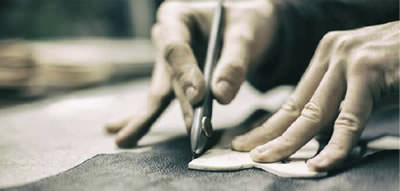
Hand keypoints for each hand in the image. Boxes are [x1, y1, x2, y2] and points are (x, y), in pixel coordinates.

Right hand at [105, 0, 277, 147]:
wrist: (242, 25)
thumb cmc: (244, 21)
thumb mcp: (245, 33)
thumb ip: (235, 61)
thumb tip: (221, 96)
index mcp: (177, 17)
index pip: (175, 47)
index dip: (184, 72)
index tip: (198, 96)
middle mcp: (166, 38)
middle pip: (170, 75)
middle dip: (182, 103)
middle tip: (193, 130)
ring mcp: (167, 61)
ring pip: (162, 92)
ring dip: (151, 117)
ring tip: (126, 139)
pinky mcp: (173, 79)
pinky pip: (162, 100)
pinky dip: (147, 118)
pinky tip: (124, 134)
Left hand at [232, 21, 398, 170]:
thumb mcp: (364, 85)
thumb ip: (339, 104)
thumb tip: (316, 136)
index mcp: (326, 55)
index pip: (294, 99)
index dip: (271, 125)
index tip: (252, 142)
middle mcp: (331, 53)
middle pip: (296, 107)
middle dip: (271, 135)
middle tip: (250, 155)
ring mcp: (347, 60)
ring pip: (314, 113)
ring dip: (289, 142)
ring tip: (268, 161)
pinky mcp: (367, 70)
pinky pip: (349, 119)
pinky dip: (335, 146)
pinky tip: (321, 164)